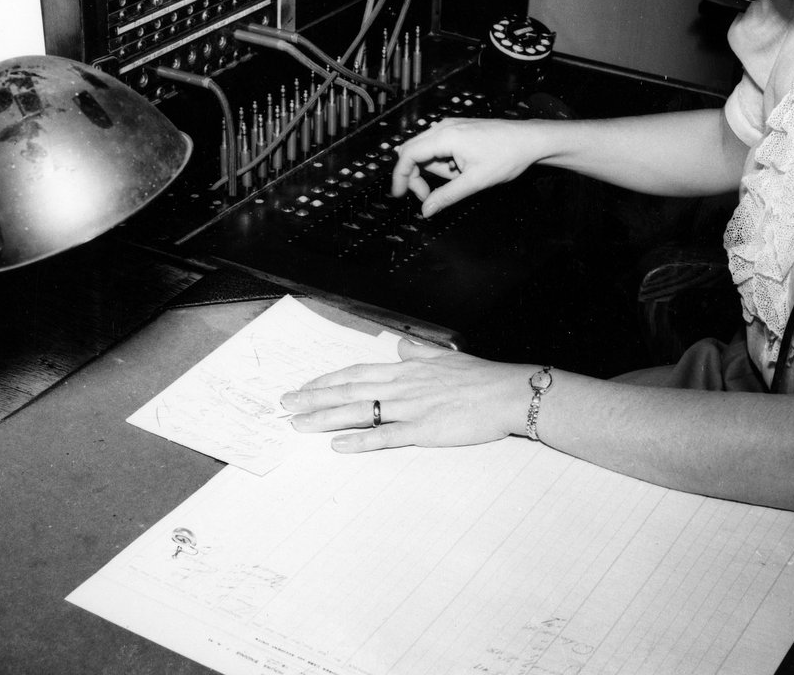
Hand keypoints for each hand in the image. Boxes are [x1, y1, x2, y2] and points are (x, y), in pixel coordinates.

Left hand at [280, 339, 529, 452]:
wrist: (508, 393)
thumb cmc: (482, 378)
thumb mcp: (447, 358)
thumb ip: (421, 354)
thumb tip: (403, 347)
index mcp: (407, 370)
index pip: (357, 373)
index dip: (328, 381)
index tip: (304, 387)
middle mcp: (402, 386)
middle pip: (349, 390)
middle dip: (313, 398)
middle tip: (285, 406)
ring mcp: (411, 408)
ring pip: (360, 411)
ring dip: (326, 418)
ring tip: (299, 425)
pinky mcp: (424, 430)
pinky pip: (386, 436)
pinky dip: (360, 441)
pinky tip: (338, 446)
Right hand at [391, 118, 544, 216]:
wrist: (530, 141)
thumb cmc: (508, 156)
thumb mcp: (475, 182)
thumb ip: (447, 196)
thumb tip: (426, 210)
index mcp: (445, 136)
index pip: (408, 156)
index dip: (401, 177)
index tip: (400, 195)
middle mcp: (444, 127)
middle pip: (412, 152)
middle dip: (416, 176)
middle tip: (428, 196)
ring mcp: (451, 126)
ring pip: (426, 152)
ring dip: (436, 171)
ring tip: (461, 176)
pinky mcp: (458, 130)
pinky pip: (439, 147)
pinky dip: (444, 163)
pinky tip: (464, 169)